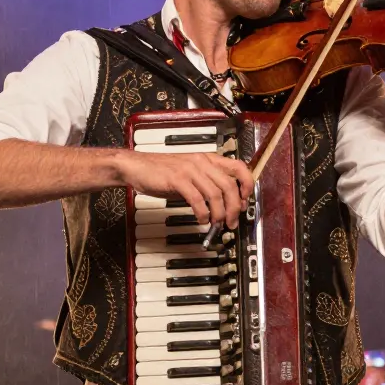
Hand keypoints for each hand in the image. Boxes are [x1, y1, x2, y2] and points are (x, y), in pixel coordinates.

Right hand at [113, 150, 254, 227]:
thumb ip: (207, 184)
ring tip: (217, 224)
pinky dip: (203, 213)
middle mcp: (202, 162)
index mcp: (208, 159)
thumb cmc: (163, 171)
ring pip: (215, 194)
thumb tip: (225, 204)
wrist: (137, 166)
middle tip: (231, 222)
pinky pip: (197, 199)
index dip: (247, 185)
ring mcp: (190, 170)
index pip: (238, 167)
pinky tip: (201, 220)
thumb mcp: (191, 174)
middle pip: (230, 186)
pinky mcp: (177, 180)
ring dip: (219, 214)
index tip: (245, 201)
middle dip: (234, 208)